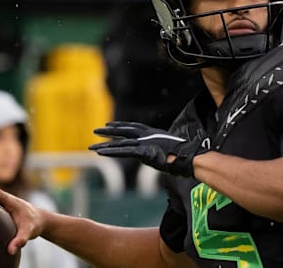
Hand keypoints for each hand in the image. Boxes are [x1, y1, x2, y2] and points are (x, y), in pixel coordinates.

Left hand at [89, 121, 207, 176]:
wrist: (190, 156)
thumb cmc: (185, 155)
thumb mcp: (172, 150)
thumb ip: (163, 151)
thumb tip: (162, 156)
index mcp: (154, 134)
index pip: (134, 127)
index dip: (121, 126)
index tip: (109, 125)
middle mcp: (148, 136)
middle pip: (124, 131)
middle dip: (109, 131)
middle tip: (96, 130)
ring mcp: (145, 143)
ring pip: (121, 143)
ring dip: (105, 145)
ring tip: (91, 146)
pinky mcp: (143, 152)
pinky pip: (124, 152)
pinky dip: (112, 152)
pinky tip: (101, 153)